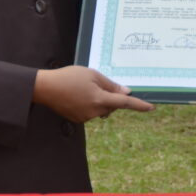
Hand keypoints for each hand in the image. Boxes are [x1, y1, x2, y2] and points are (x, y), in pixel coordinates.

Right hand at [32, 66, 154, 122]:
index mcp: (100, 99)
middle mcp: (94, 111)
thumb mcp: (92, 75)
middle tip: (98, 83)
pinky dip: (90, 104)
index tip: (151, 107)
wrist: (45, 88)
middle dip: (111, 96)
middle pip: (112, 106)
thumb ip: (110, 85)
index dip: (139, 105)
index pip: (124, 103)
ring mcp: (86, 117)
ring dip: (99, 100)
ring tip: (82, 87)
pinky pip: (91, 112)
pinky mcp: (78, 120)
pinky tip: (77, 95)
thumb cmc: (69, 77)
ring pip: (102, 109)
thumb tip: (126, 93)